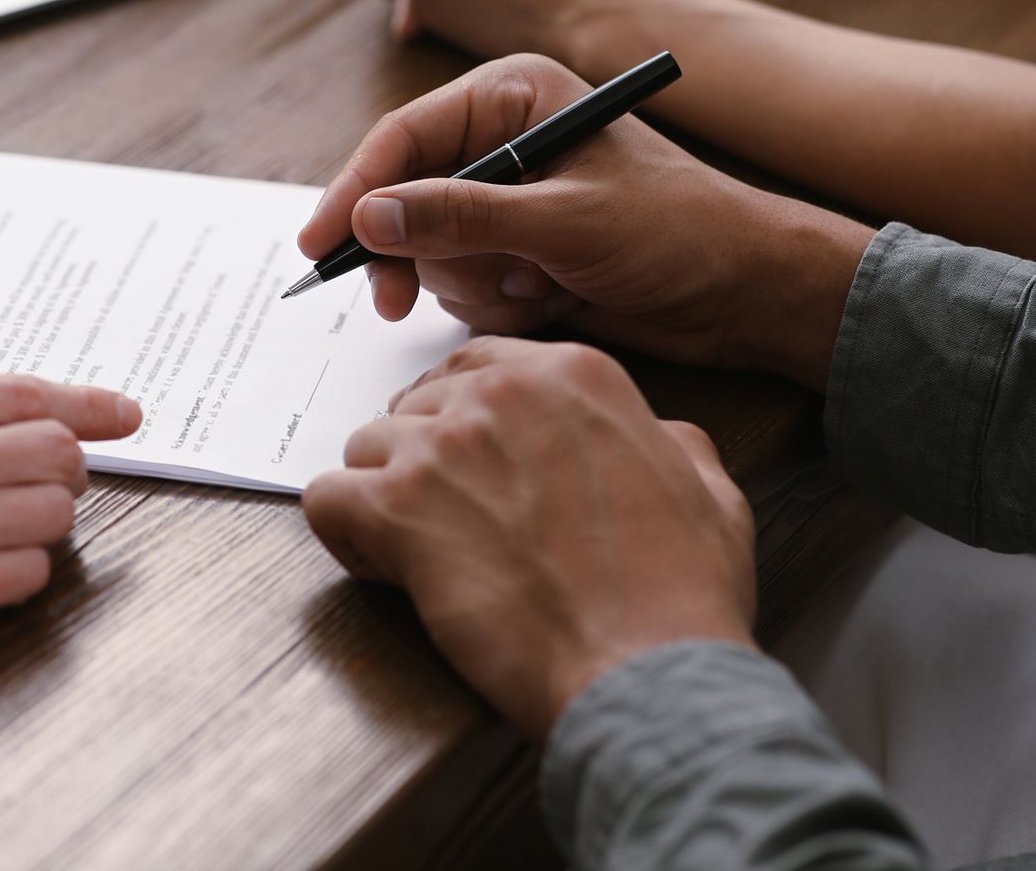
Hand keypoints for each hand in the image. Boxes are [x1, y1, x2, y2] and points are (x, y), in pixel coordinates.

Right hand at [297, 54, 872, 388]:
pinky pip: (459, 279)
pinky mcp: (516, 247)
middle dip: (412, 251)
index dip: (354, 190)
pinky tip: (545, 300)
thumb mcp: (563, 221)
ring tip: (532, 288)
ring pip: (426, 247)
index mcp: (512, 95)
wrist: (744, 291)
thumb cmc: (675, 231)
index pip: (402, 136)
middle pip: (400, 195)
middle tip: (394, 302)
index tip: (320, 245)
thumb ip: (460, 217)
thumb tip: (367, 217)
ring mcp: (506, 196)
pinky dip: (490, 301)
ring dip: (468, 281)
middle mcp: (501, 138)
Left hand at [303, 337, 754, 738]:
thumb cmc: (681, 594)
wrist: (647, 669)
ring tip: (424, 554)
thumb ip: (667, 442)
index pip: (476, 366)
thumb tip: (656, 435)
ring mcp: (442, 448)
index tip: (471, 463)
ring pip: (367, 447)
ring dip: (386, 497)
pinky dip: (344, 536)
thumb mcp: (709, 491)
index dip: (463, 417)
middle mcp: (499, 395)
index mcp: (573, 375)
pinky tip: (383, 567)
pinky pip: (325, 499)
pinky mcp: (397, 509)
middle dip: (425, 458)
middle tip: (450, 519)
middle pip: (417, 405)